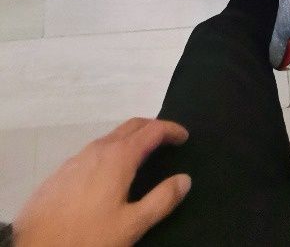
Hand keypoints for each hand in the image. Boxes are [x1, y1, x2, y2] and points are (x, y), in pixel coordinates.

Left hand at [12, 118, 191, 246]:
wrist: (35, 246)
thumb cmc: (88, 236)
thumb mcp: (131, 224)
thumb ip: (161, 200)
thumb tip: (184, 179)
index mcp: (119, 156)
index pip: (152, 130)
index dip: (171, 129)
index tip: (184, 136)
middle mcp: (100, 148)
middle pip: (131, 126)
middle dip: (152, 127)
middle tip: (167, 140)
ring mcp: (79, 157)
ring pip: (112, 137)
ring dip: (131, 139)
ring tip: (143, 156)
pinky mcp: (64, 170)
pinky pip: (96, 150)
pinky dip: (113, 151)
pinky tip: (111, 173)